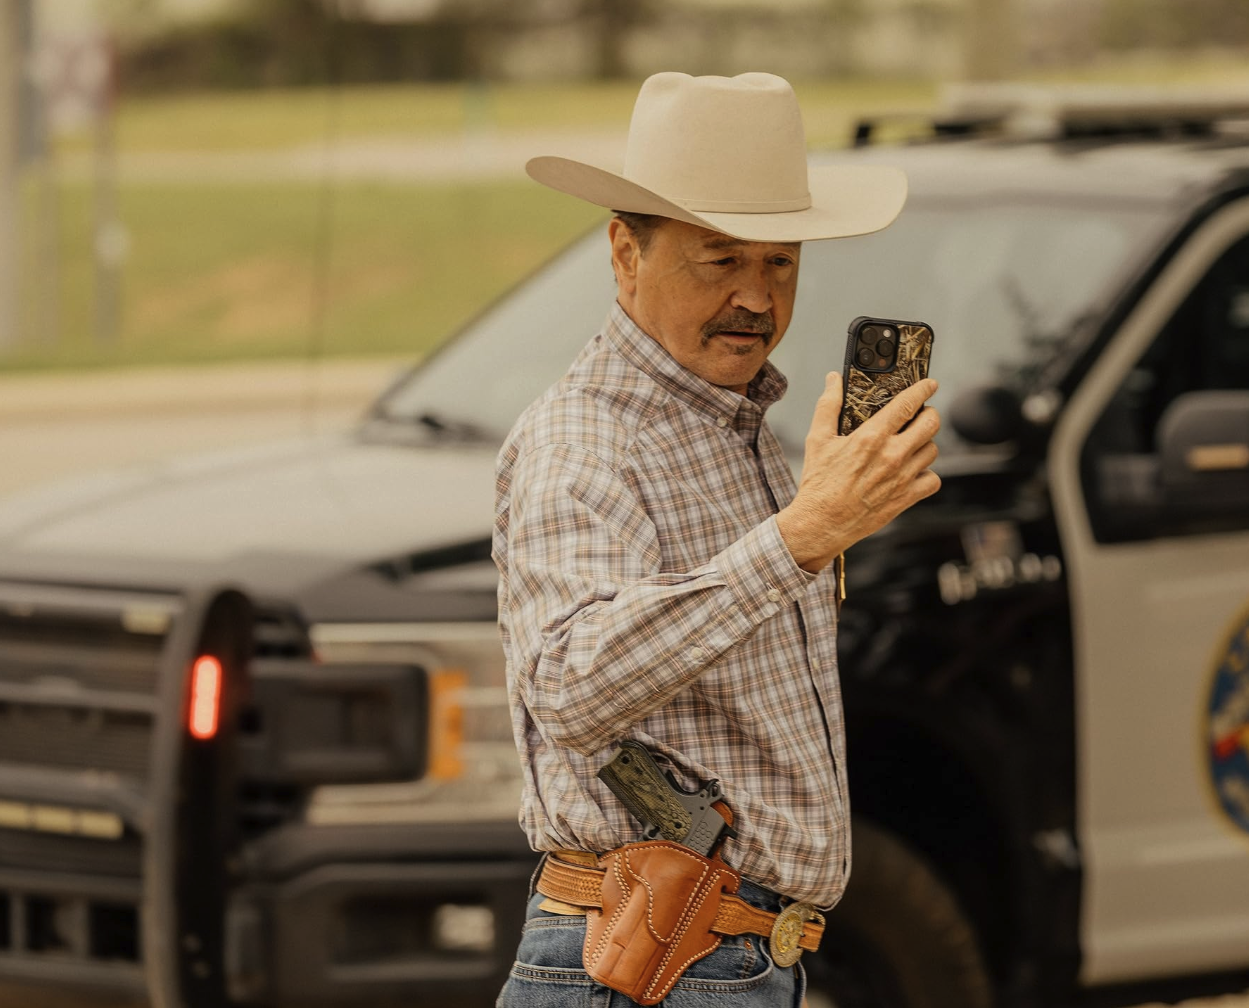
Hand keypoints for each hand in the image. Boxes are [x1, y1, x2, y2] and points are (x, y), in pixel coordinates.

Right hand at [777, 372, 940, 572]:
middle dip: (929, 413)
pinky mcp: (907, 498)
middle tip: (920, 415)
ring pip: (933, 450)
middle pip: (931, 423)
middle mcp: (892, 455)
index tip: (930, 384)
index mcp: (871, 437)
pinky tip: (912, 471)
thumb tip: (833, 380)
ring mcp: (902, 478)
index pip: (908, 404)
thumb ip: (828, 405)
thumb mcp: (818, 439)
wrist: (821, 523)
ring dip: (925, 443)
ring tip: (911, 444)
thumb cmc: (819, 482)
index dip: (924, 389)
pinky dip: (927, 473)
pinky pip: (933, 479)